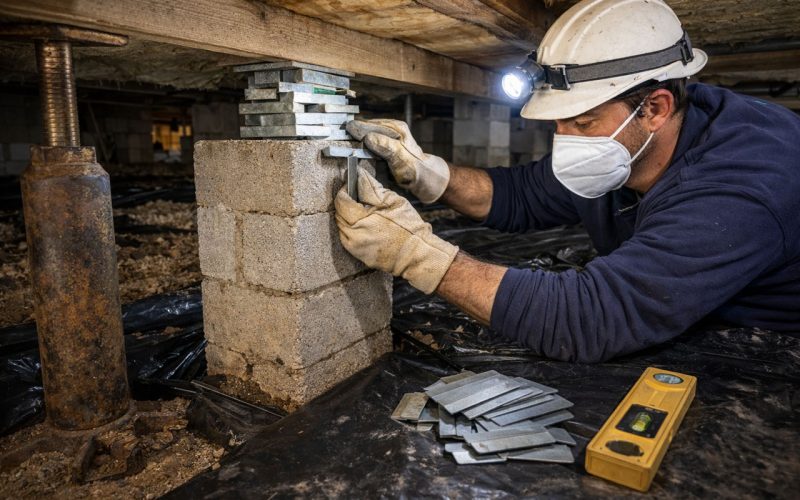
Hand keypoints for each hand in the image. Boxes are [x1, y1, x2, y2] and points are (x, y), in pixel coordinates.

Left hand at [335, 168, 458, 293]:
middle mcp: (353, 236)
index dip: (346, 191)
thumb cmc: (408, 227)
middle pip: (339, 214)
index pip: (341, 201)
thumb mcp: (392, 201)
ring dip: (350, 217)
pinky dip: (353, 230)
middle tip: (361, 199)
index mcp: (361, 221)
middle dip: (347, 204)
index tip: (353, 186)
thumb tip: (359, 174)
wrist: (417, 254)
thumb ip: (371, 187)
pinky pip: (348, 238)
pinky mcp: (358, 256)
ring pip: (342, 226)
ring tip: (366, 213)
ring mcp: (355, 248)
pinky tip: (367, 226)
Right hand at [346, 119, 450, 203]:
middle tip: (335, 141)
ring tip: (338, 147)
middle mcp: (389, 130)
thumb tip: (368, 138)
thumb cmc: (416, 169)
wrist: (425, 180)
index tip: (341, 133)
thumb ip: (386, 146)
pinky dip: (359, 150)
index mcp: (394, 127)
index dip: (354, 130)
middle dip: (351, 135)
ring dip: (353, 143)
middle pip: (364, 129)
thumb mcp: (402, 158)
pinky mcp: (382, 148)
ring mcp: (385, 138)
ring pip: (364, 137)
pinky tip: (351, 155)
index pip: (368, 126)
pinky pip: (366, 146)